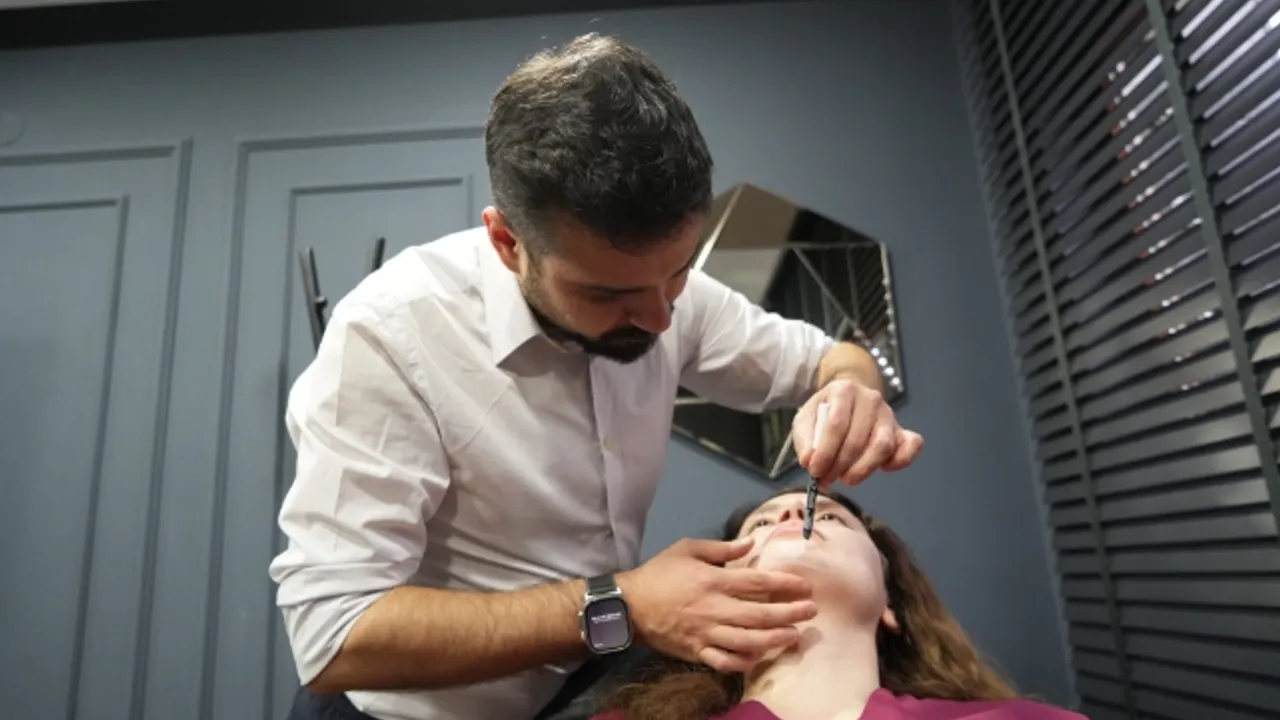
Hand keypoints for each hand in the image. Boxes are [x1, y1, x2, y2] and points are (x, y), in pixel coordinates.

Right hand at [617, 536, 816, 672]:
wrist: (630, 605)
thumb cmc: (660, 573)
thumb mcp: (688, 549)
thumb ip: (722, 548)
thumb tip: (751, 544)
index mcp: (714, 580)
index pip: (758, 582)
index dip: (785, 584)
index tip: (805, 586)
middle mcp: (715, 608)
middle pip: (760, 614)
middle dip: (790, 613)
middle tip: (810, 611)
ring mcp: (707, 633)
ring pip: (748, 641)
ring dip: (775, 639)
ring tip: (793, 635)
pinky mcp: (698, 652)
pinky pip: (726, 662)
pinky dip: (745, 661)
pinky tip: (759, 656)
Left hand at [792, 377, 922, 487]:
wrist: (846, 399)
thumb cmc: (824, 412)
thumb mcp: (805, 420)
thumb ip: (804, 439)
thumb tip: (808, 461)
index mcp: (844, 390)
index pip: (836, 424)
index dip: (825, 452)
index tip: (815, 471)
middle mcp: (870, 398)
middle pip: (858, 438)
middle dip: (840, 465)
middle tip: (827, 480)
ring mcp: (889, 413)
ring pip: (883, 445)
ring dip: (864, 468)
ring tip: (848, 478)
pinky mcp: (902, 429)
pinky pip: (911, 445)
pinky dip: (901, 460)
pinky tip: (884, 469)